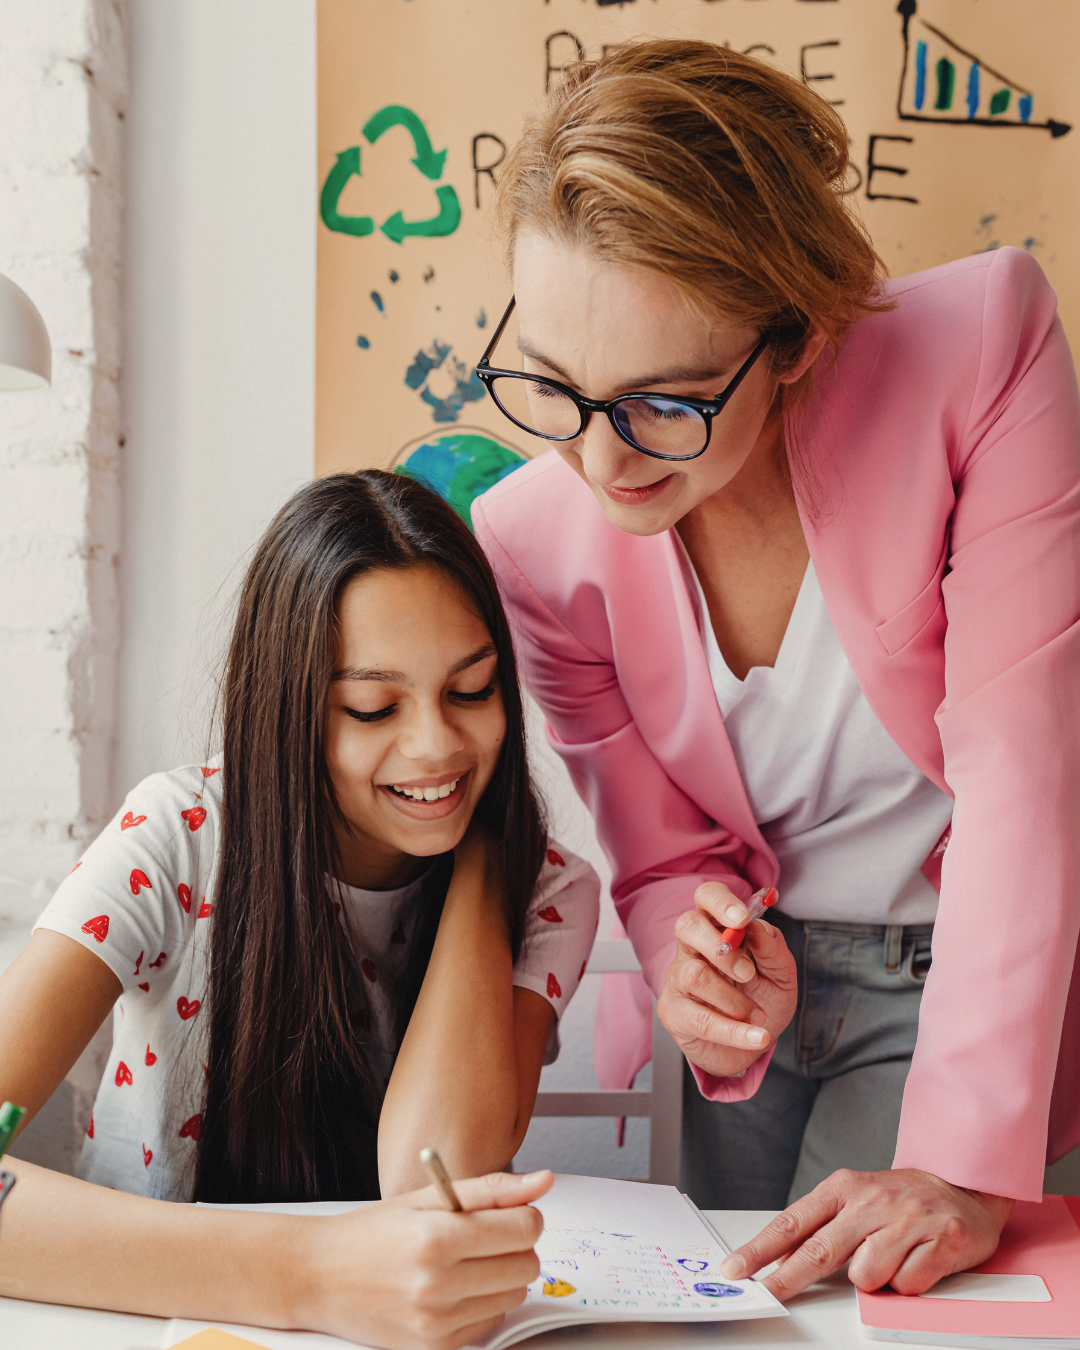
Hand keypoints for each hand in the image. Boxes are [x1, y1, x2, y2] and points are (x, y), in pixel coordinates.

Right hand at [297, 1168, 552, 1349]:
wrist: (318, 1276)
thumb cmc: (371, 1233)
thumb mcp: (428, 1196)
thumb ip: (491, 1189)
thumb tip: (543, 1182)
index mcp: (437, 1236)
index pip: (524, 1229)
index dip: (527, 1217)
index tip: (515, 1214)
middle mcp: (438, 1284)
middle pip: (526, 1266)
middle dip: (517, 1247)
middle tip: (488, 1237)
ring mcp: (436, 1322)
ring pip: (513, 1296)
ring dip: (502, 1276)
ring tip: (468, 1262)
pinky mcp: (434, 1348)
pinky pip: (489, 1324)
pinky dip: (483, 1304)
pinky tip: (455, 1288)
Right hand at [657, 881, 796, 1079]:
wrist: (751, 1044)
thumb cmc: (763, 1000)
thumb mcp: (781, 974)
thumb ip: (772, 949)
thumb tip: (758, 927)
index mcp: (718, 928)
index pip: (707, 897)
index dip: (720, 902)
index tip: (742, 918)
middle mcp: (692, 948)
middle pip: (688, 926)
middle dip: (719, 946)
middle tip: (748, 972)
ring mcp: (678, 978)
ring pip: (695, 975)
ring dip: (735, 1000)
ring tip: (758, 1016)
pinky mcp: (673, 1012)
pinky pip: (700, 1019)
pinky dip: (734, 1031)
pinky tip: (755, 1036)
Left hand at [719, 1168, 1013, 1299]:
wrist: (965, 1186)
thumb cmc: (900, 1199)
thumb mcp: (856, 1199)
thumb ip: (823, 1227)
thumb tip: (782, 1261)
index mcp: (844, 1187)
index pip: (793, 1222)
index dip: (761, 1249)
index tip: (736, 1268)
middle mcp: (872, 1201)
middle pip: (818, 1251)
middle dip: (786, 1279)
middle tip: (766, 1296)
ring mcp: (907, 1220)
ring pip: (866, 1276)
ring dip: (873, 1278)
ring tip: (890, 1255)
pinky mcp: (941, 1241)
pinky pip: (906, 1284)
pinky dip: (908, 1282)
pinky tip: (917, 1259)